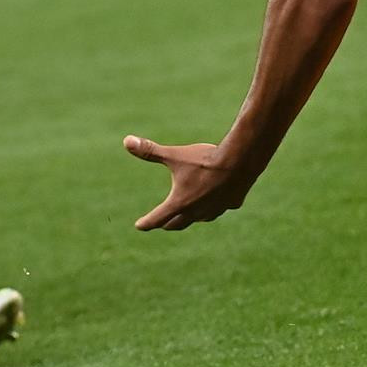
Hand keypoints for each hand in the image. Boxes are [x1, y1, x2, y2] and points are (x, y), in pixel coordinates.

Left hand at [123, 136, 254, 230]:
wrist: (240, 161)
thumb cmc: (205, 159)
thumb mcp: (174, 155)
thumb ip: (150, 151)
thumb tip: (126, 141)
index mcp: (179, 202)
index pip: (157, 218)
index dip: (146, 222)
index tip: (139, 226)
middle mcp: (196, 212)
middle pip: (177, 224)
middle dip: (167, 223)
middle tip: (161, 223)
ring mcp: (215, 210)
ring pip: (199, 218)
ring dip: (191, 216)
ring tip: (188, 212)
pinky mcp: (231, 204)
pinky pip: (220, 208)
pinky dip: (214, 206)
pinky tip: (216, 200)